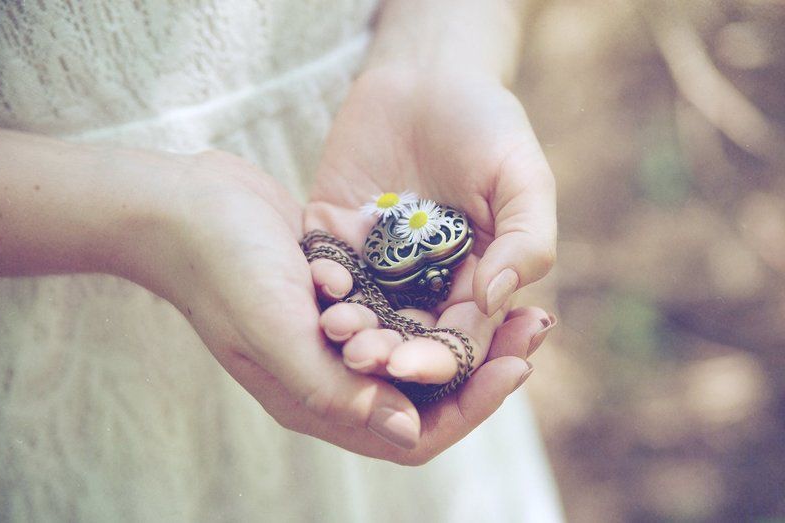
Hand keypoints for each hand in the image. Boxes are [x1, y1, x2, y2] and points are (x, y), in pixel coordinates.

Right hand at [116, 149, 542, 463]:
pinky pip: (404, 308)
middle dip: (485, 365)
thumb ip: (335, 390)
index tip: (517, 364)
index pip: (414, 429)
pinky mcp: (342, 295)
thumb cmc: (223, 268)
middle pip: (428, 391)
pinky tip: (475, 270)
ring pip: (422, 348)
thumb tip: (412, 429)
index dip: (472, 405)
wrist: (185, 207)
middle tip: (535, 326)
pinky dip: (441, 298)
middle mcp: (334, 377)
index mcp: (319, 400)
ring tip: (519, 301)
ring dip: (471, 330)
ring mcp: (337, 337)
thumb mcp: (275, 331)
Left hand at [304, 65, 557, 458]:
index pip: (460, 339)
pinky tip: (325, 281)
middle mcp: (423, 283)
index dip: (440, 360)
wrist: (430, 74)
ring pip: (361, 312)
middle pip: (406, 338)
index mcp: (474, 282)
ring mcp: (375, 261)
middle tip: (368, 361)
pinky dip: (324, 279)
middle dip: (387, 355)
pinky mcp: (335, 234)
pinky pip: (325, 267)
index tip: (416, 368)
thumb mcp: (523, 178)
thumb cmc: (488, 125)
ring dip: (350, 328)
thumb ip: (526, 241)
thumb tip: (496, 300)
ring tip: (339, 332)